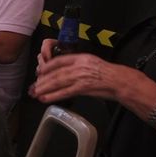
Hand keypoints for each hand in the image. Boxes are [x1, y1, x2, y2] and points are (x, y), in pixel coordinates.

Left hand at [31, 51, 153, 107]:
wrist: (122, 81)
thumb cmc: (109, 75)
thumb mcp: (92, 64)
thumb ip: (78, 67)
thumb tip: (64, 74)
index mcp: (81, 57)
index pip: (59, 61)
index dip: (47, 67)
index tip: (39, 72)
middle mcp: (79, 65)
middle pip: (56, 72)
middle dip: (43, 80)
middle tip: (34, 86)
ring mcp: (81, 76)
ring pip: (58, 82)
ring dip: (45, 88)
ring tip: (35, 93)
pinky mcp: (84, 87)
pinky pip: (65, 92)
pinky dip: (54, 96)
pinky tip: (46, 99)